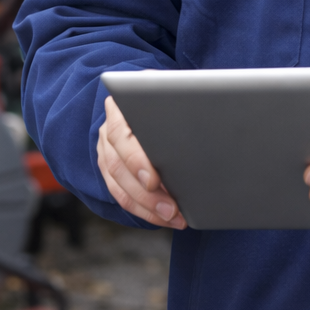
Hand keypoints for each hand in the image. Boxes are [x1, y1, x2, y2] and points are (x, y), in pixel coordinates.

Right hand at [97, 95, 185, 228]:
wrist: (152, 96)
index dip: (135, 160)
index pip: (121, 135)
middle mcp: (108, 129)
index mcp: (121, 106)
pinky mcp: (111, 169)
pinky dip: (143, 210)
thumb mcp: (172, 91)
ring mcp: (107, 150)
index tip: (152, 180)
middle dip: (146, 194)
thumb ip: (179, 103)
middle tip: (171, 209)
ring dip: (146, 207)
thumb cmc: (168, 93)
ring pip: (118, 186)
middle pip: (118, 166)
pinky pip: (121, 195)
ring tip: (172, 218)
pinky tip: (163, 218)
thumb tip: (202, 122)